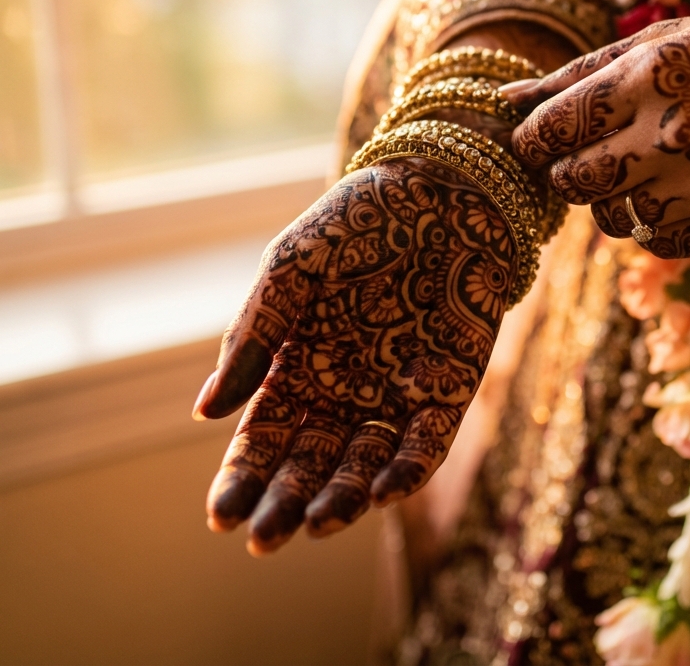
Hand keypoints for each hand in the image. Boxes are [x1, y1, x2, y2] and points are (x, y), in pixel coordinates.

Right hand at [193, 157, 514, 553]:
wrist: (440, 186)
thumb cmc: (356, 220)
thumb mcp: (291, 266)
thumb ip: (254, 333)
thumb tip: (207, 411)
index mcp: (300, 364)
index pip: (265, 436)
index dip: (243, 476)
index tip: (221, 515)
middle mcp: (346, 388)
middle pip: (310, 462)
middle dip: (286, 502)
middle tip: (264, 537)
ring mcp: (397, 391)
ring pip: (366, 462)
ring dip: (343, 498)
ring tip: (317, 524)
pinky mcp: (449, 386)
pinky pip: (428, 441)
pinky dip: (408, 468)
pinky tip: (382, 492)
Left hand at [501, 8, 689, 257]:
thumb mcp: (663, 42)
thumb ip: (578, 74)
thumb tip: (506, 100)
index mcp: (650, 78)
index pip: (550, 132)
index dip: (534, 140)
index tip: (542, 139)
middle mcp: (671, 137)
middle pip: (571, 182)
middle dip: (568, 169)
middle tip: (595, 151)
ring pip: (610, 219)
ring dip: (615, 196)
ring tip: (654, 162)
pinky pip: (654, 240)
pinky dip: (655, 219)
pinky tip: (685, 185)